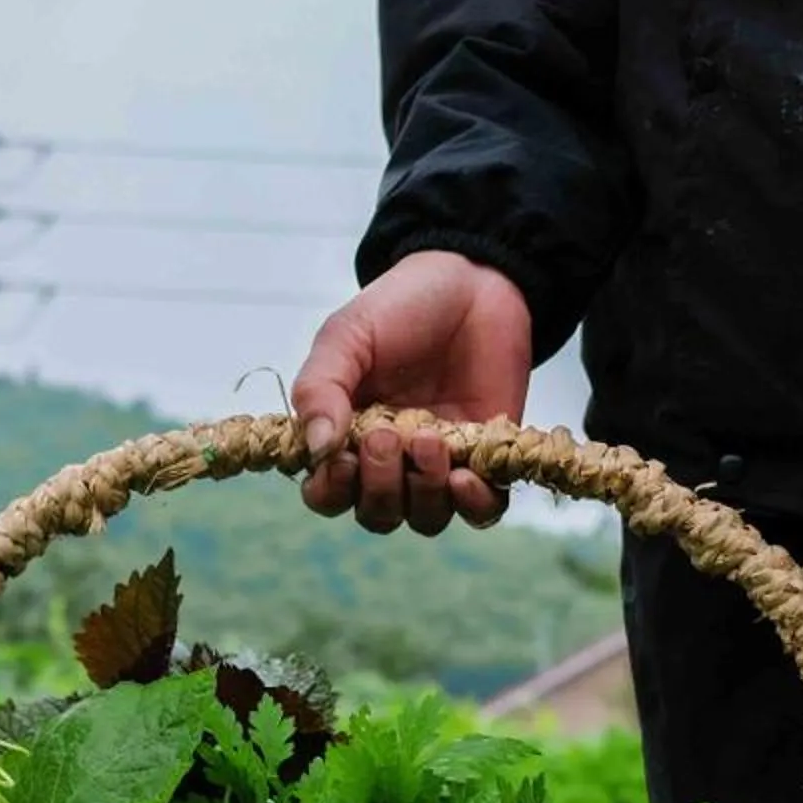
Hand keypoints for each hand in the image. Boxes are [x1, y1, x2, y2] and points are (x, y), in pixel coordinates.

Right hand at [291, 250, 532, 534]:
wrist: (474, 283)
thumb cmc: (401, 307)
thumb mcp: (346, 336)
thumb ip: (319, 388)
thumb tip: (316, 449)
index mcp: (345, 435)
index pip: (327, 493)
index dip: (331, 491)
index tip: (342, 459)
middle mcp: (390, 459)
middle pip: (376, 513)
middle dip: (379, 487)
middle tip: (388, 437)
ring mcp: (439, 462)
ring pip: (425, 518)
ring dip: (424, 492)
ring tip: (431, 439)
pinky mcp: (487, 459)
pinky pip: (482, 510)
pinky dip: (473, 505)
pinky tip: (466, 475)